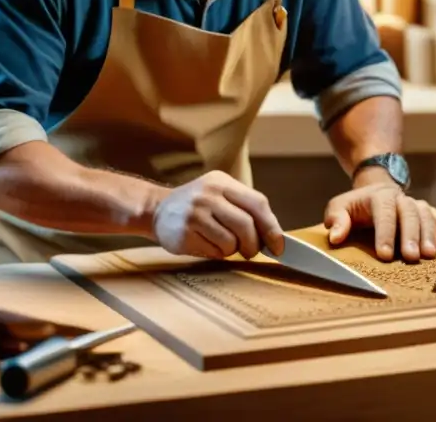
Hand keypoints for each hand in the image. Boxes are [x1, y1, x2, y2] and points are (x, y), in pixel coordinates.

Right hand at [151, 171, 284, 259]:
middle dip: (253, 244)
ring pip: (231, 242)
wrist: (156, 209)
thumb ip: (244, 209)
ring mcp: (195, 213)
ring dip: (232, 250)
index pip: (257, 203)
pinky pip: (214, 251)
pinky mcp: (184, 233)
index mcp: (222, 182)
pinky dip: (217, 254)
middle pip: (246, 225)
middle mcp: (208, 194)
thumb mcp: (219, 194)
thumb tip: (274, 238)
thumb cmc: (197, 206)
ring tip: (222, 244)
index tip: (279, 245)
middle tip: (250, 251)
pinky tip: (206, 244)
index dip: (272, 227)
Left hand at [323, 184, 435, 261]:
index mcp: (379, 196)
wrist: (375, 192)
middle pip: (409, 213)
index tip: (385, 255)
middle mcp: (401, 198)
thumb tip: (335, 237)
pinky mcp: (428, 214)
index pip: (384, 212)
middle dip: (411, 236)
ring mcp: (416, 205)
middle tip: (412, 258)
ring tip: (430, 256)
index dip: (385, 233)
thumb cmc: (355, 206)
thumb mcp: (339, 207)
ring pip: (427, 215)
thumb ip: (336, 220)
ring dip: (430, 235)